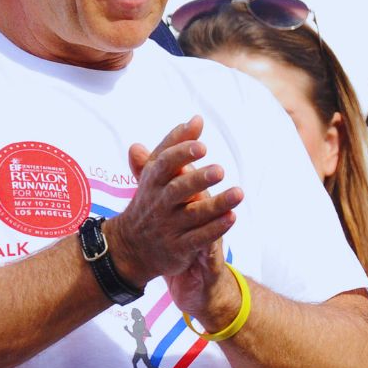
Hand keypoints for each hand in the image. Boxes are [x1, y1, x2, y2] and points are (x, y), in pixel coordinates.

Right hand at [107, 116, 243, 286]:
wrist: (129, 247)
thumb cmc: (151, 198)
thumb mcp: (155, 171)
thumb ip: (175, 144)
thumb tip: (197, 119)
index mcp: (153, 181)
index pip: (165, 164)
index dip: (182, 154)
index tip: (202, 145)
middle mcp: (159, 203)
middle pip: (178, 190)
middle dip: (198, 180)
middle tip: (220, 170)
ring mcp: (168, 227)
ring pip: (193, 215)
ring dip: (217, 204)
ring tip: (238, 193)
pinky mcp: (179, 248)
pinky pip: (198, 239)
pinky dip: (215, 229)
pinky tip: (232, 218)